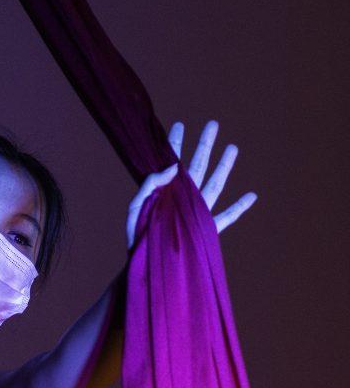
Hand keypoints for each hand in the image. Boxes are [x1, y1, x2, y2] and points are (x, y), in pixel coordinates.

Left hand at [126, 120, 257, 250]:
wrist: (146, 263)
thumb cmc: (137, 236)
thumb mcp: (136, 207)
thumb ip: (150, 185)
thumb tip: (173, 167)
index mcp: (166, 191)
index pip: (173, 163)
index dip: (175, 144)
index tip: (179, 125)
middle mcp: (184, 198)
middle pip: (198, 166)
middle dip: (205, 145)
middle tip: (213, 124)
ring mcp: (197, 213)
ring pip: (215, 184)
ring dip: (225, 166)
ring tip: (232, 147)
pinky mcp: (206, 230)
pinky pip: (227, 217)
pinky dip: (240, 208)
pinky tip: (251, 196)